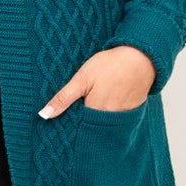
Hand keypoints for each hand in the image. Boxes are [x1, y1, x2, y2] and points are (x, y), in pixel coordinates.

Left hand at [37, 45, 155, 118]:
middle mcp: (110, 119)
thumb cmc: (110, 65)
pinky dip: (112, 113)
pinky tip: (109, 101)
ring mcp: (124, 116)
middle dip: (84, 123)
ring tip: (94, 103)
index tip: (63, 121)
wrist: (141, 56)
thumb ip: (64, 98)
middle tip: (81, 107)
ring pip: (106, 123)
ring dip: (98, 119)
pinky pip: (119, 118)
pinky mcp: (133, 110)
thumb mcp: (82, 79)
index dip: (71, 124)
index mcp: (95, 113)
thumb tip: (44, 115)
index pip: (78, 128)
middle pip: (93, 127)